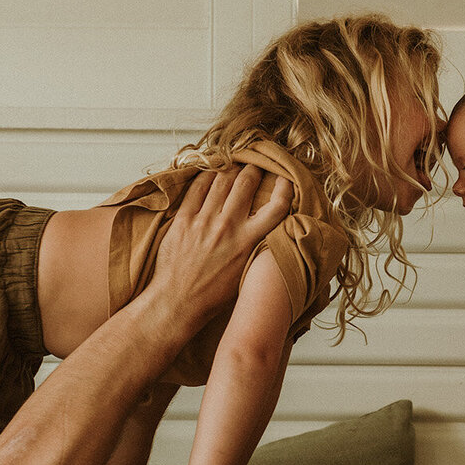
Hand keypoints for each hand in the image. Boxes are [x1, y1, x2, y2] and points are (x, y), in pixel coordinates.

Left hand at [151, 164, 292, 328]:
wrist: (179, 302)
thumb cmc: (212, 294)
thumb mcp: (245, 271)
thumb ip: (256, 247)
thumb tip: (264, 229)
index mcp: (249, 242)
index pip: (276, 207)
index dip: (284, 188)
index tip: (285, 178)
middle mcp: (229, 227)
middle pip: (246, 183)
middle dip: (252, 168)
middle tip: (254, 164)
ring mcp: (204, 221)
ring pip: (221, 180)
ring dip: (230, 167)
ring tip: (233, 163)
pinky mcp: (184, 220)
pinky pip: (196, 188)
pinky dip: (206, 175)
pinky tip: (210, 171)